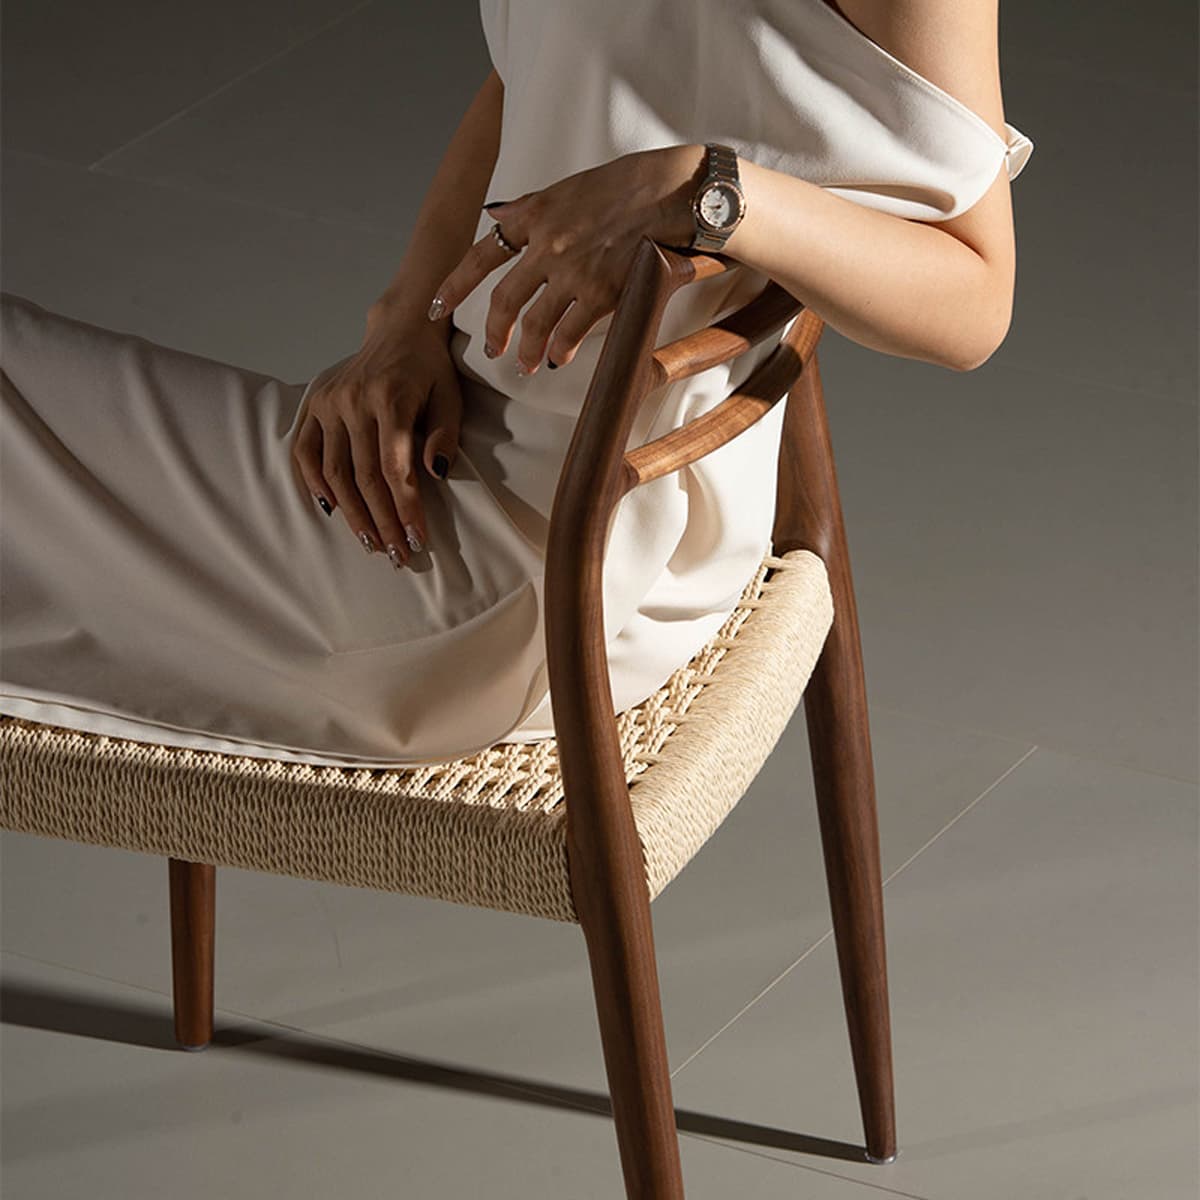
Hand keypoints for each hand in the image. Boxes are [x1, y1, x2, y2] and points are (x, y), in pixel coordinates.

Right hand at [289, 313, 460, 566]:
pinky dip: (315, 483)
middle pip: (363, 477)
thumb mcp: (451, 396)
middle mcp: (353, 401)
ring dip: (352, 513)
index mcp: (390, 399)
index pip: (395, 469)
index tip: (417, 540)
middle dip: (382, 521)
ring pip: (334, 472)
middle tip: (397, 554)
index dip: (405, 509)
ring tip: (371, 543)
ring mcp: (329, 402)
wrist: (401, 328)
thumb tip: (437, 474)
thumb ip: (445, 434)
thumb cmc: (431, 368)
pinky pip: (305, 451)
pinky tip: (332, 510)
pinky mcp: (314, 403)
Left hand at [427, 144, 704, 372]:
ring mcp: (573, 271)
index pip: (480, 255)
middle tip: (492, 351)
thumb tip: (494, 217)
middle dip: (494, 332)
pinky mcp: (601, 292)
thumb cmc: (621, 186)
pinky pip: (571, 333)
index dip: (454, 285)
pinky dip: (561, 351)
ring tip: (526, 366)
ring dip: (527, 352)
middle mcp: (546, 245)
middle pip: (505, 300)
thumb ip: (528, 208)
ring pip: (536, 324)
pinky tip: (558, 360)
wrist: (667, 192)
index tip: (436, 307)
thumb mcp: (564, 187)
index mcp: (532, 215)